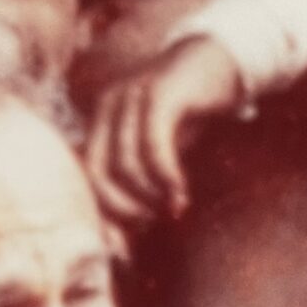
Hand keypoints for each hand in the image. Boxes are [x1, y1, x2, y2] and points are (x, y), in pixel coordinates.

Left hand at [86, 36, 242, 227]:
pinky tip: (180, 193)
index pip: (86, 177)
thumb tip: (124, 243)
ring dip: (147, 197)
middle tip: (150, 224)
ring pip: (124, 164)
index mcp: (99, 122)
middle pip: (95, 174)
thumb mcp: (160, 151)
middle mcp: (108, 107)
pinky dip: (165, 176)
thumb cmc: (189, 114)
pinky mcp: (160, 93)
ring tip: (171, 208)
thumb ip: (141, 185)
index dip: (102, 215)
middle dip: (121, 210)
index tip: (125, 245)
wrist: (220, 61)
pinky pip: (153, 145)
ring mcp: (131, 97)